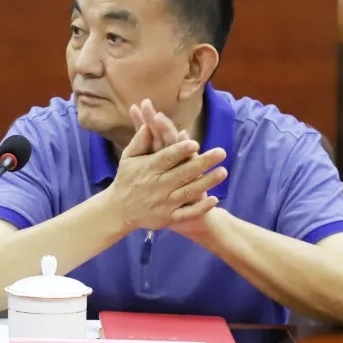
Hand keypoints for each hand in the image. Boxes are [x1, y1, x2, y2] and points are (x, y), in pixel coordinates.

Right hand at [130, 99, 217, 235]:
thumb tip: (149, 125)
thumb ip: (139, 141)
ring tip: (223, 172)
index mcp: (148, 168)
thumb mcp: (128, 158)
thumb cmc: (126, 179)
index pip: (166, 157)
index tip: (195, 142)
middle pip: (183, 173)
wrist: (118, 211)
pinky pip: (186, 214)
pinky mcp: (168, 218)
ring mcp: (164, 203)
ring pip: (188, 192)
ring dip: (206, 182)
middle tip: (221, 152)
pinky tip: (214, 199)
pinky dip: (200, 208)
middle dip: (202, 163)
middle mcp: (157, 185)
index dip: (180, 150)